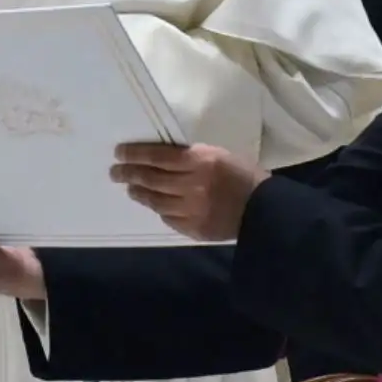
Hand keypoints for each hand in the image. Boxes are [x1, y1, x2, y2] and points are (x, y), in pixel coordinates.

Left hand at [111, 142, 268, 241]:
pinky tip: (154, 205)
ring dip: (140, 193)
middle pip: (151, 178)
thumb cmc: (244, 176)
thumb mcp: (219, 154)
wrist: (266, 211)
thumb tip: (162, 158)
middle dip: (129, 174)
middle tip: (115, 172)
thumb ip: (191, 156)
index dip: (134, 154)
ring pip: (156, 200)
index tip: (119, 153)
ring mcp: (191, 209)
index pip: (157, 156)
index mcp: (199, 161)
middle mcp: (191, 184)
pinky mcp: (194, 228)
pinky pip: (169, 219)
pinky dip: (159, 210)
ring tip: (131, 189)